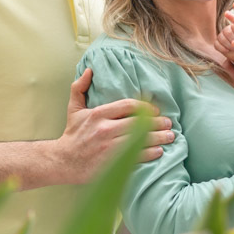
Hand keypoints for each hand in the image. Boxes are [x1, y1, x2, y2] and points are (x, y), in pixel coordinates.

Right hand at [55, 68, 175, 183]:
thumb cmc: (72, 134)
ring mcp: (109, 148)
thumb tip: (89, 70)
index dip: (144, 107)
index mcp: (98, 114)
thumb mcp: (73, 109)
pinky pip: (136, 157)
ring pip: (140, 141)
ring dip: (158, 138)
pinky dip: (149, 154)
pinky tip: (159, 151)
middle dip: (157, 123)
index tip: (155, 110)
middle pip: (138, 124)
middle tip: (168, 123)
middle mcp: (105, 130)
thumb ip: (79, 88)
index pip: (127, 106)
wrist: (63, 161)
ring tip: (170, 136)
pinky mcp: (111, 164)